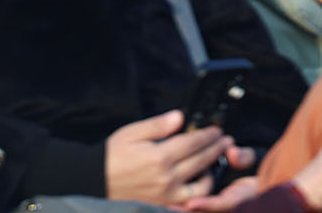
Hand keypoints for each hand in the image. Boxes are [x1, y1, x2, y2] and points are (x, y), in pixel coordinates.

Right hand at [104, 111, 229, 205]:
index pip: (193, 142)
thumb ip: (158, 125)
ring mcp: (167, 195)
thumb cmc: (112, 156)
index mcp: (159, 156)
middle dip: (216, 148)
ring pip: (201, 185)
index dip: (208, 135)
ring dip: (212, 171)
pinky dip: (199, 192)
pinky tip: (201, 182)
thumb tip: (180, 117)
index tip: (217, 129)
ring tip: (214, 161)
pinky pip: (189, 201)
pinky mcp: (164, 205)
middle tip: (225, 140)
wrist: (95, 182)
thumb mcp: (132, 133)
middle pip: (201, 160)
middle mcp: (166, 177)